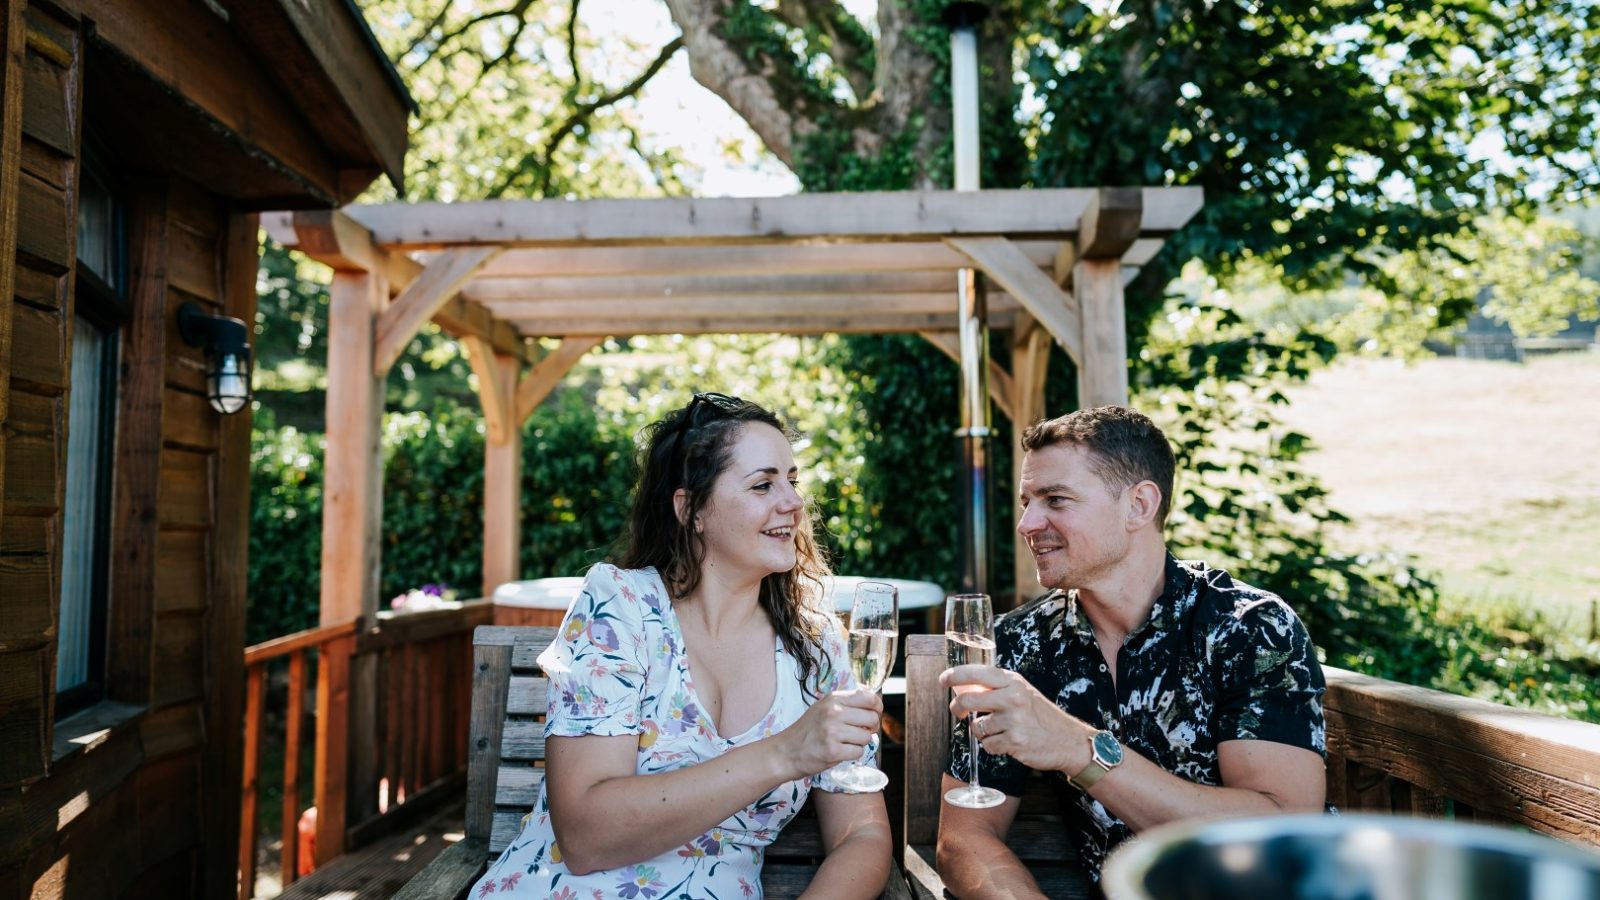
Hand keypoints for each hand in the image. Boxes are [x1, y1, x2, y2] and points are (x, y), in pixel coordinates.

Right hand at [776, 689, 882, 780]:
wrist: (786, 752)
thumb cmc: (807, 731)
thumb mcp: (824, 707)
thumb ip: (846, 703)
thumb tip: (874, 703)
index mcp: (833, 699)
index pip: (869, 698)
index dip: (877, 708)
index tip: (874, 714)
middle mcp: (834, 712)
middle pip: (872, 718)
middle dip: (870, 728)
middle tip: (859, 732)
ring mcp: (833, 731)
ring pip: (867, 737)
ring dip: (859, 742)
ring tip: (844, 742)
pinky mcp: (833, 751)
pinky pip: (858, 752)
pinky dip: (852, 754)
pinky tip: (840, 751)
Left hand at [940, 665, 1092, 774]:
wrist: (1068, 740)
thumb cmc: (1040, 716)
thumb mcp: (1021, 692)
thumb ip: (995, 688)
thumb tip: (962, 688)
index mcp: (1012, 681)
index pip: (975, 673)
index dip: (954, 676)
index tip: (943, 681)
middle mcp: (1013, 697)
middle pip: (967, 700)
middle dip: (957, 708)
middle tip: (958, 712)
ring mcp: (1014, 720)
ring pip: (977, 727)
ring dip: (984, 733)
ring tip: (1001, 731)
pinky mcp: (1014, 742)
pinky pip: (988, 745)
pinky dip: (994, 747)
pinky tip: (1009, 743)